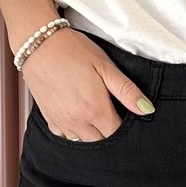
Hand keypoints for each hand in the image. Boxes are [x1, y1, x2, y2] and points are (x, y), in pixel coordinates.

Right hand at [23, 29, 153, 140]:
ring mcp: (62, 122)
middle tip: (111, 115)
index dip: (125, 129)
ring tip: (94, 116)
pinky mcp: (49, 119)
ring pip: (83, 142)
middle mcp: (78, 122)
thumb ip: (127, 91)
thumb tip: (147, 109)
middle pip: (101, 142)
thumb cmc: (74, 51)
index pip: (117, 134)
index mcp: (95, 110)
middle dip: (109, 134)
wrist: (39, 44)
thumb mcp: (105, 66)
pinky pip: (65, 137)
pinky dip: (73, 132)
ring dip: (92, 134)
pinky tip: (77, 117)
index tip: (126, 117)